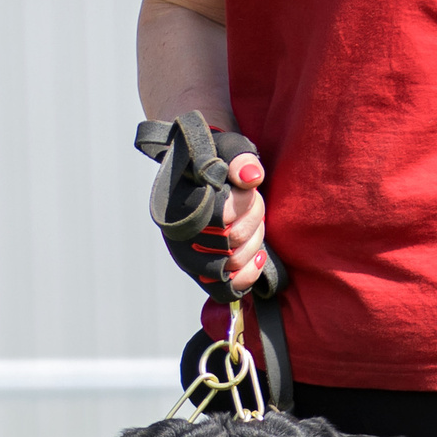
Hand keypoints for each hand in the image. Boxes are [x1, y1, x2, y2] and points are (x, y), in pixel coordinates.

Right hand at [137, 114, 279, 299]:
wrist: (201, 174)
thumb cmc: (216, 160)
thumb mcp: (228, 149)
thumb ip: (240, 158)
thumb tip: (251, 178)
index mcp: (177, 201)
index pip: (222, 216)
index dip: (244, 205)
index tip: (247, 188)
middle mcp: (177, 233)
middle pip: (232, 240)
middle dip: (253, 219)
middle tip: (253, 201)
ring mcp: (187, 256)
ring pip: (233, 263)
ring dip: (254, 241)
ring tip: (253, 222)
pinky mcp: (199, 272)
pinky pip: (225, 288)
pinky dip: (248, 273)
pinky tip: (258, 255)